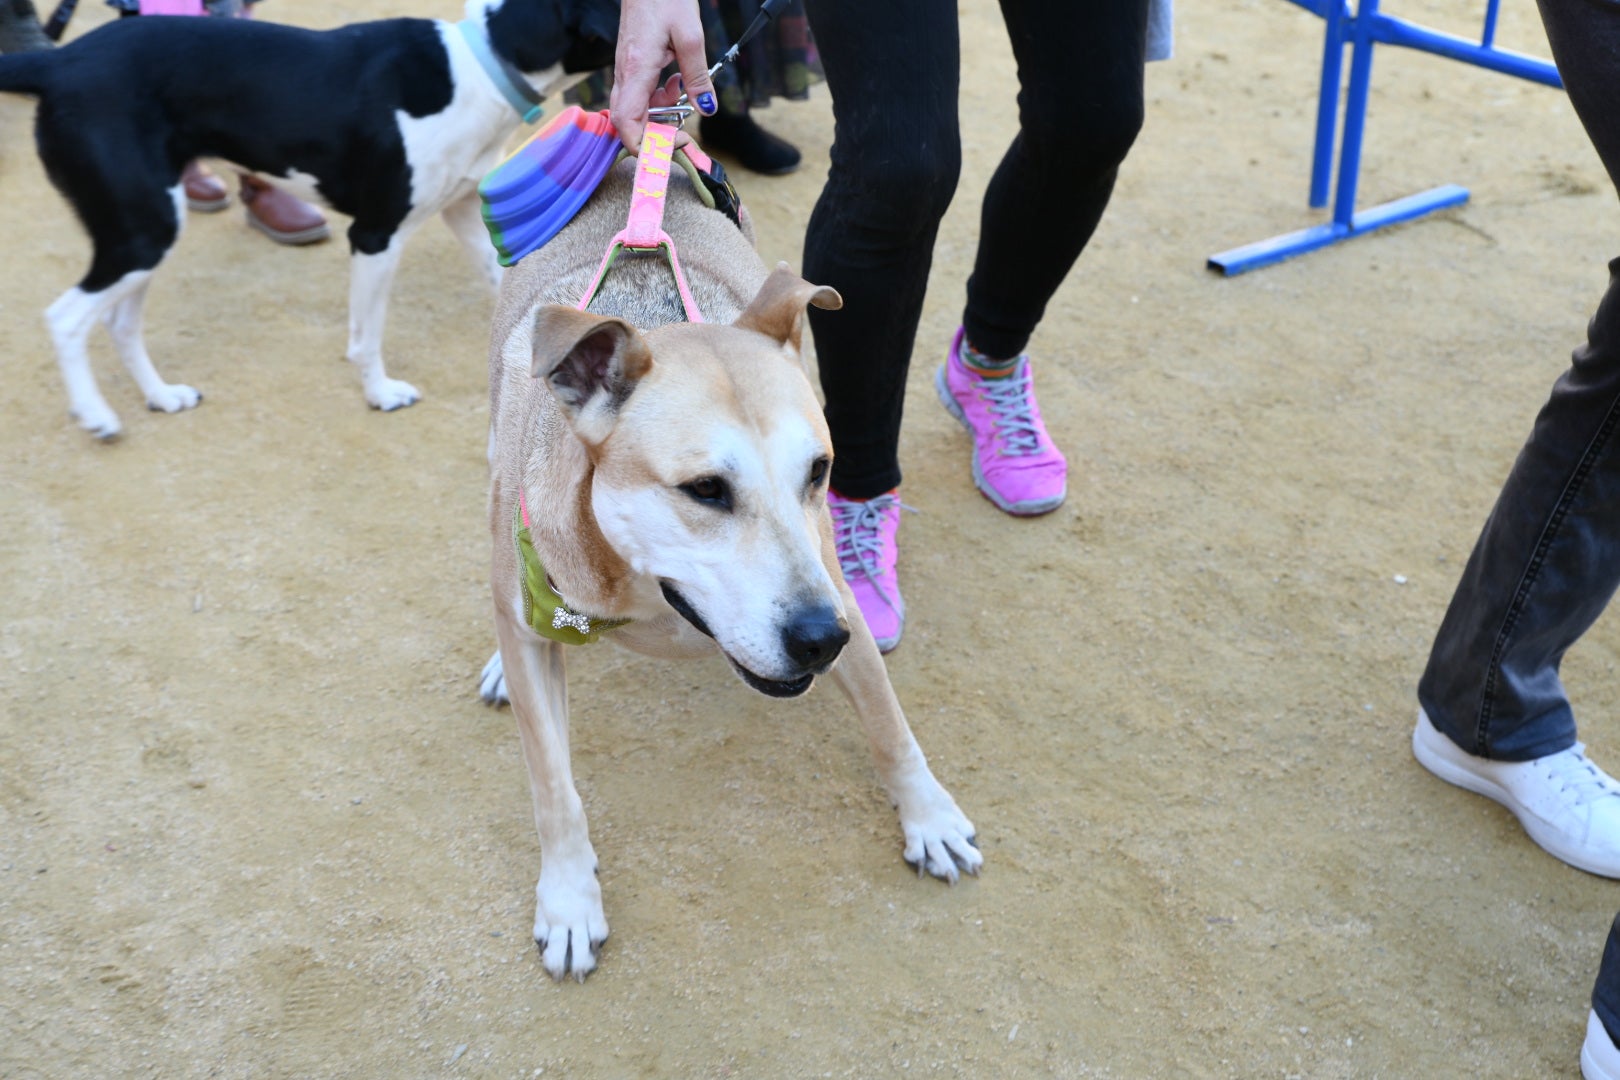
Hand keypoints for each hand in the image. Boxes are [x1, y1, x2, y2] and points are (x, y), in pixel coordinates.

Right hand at [610, 0, 716, 152]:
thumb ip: (698, 76)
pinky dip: (659, 99)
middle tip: (685, 133)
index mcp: (636, 69)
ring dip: (660, 115)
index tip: (674, 145)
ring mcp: (625, 70)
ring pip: (636, 111)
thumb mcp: (691, 36)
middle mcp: (624, 74)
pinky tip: (676, 84)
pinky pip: (639, 95)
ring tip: (683, 98)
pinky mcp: (631, 66)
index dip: (645, 145)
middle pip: (630, 123)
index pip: (626, 122)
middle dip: (657, 135)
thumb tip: (707, 108)